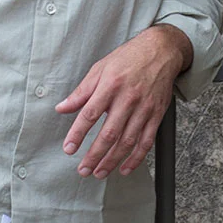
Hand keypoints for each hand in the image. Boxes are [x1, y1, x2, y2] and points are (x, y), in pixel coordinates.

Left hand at [55, 25, 192, 179]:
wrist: (161, 50)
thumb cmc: (128, 58)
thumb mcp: (100, 69)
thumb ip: (81, 92)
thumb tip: (62, 108)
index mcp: (110, 85)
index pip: (89, 114)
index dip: (77, 134)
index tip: (69, 148)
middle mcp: (128, 98)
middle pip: (109, 133)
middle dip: (94, 155)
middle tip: (83, 170)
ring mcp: (144, 108)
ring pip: (127, 141)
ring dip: (112, 161)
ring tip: (99, 172)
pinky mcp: (157, 115)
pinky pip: (146, 142)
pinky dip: (136, 158)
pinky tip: (125, 168)